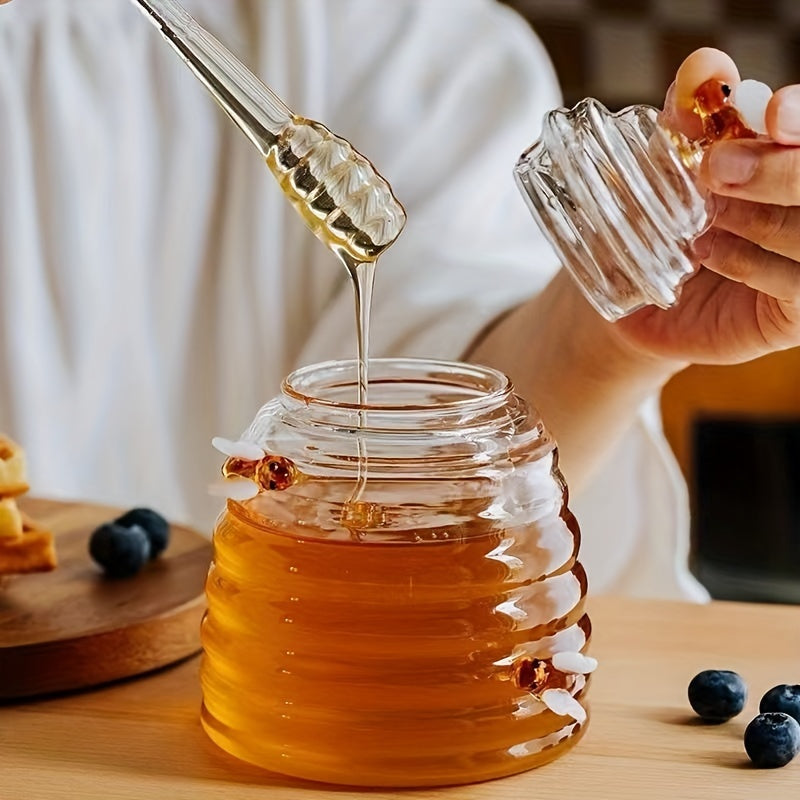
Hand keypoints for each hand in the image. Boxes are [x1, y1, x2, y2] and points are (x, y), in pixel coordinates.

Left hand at [615, 48, 799, 364]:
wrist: (643, 299)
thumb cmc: (666, 225)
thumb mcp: (670, 167)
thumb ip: (692, 118)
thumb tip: (702, 66)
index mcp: (793, 158)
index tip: (771, 113)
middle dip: (780, 168)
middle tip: (716, 169)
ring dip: (757, 217)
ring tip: (706, 217)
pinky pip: (796, 284)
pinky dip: (749, 263)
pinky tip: (707, 252)